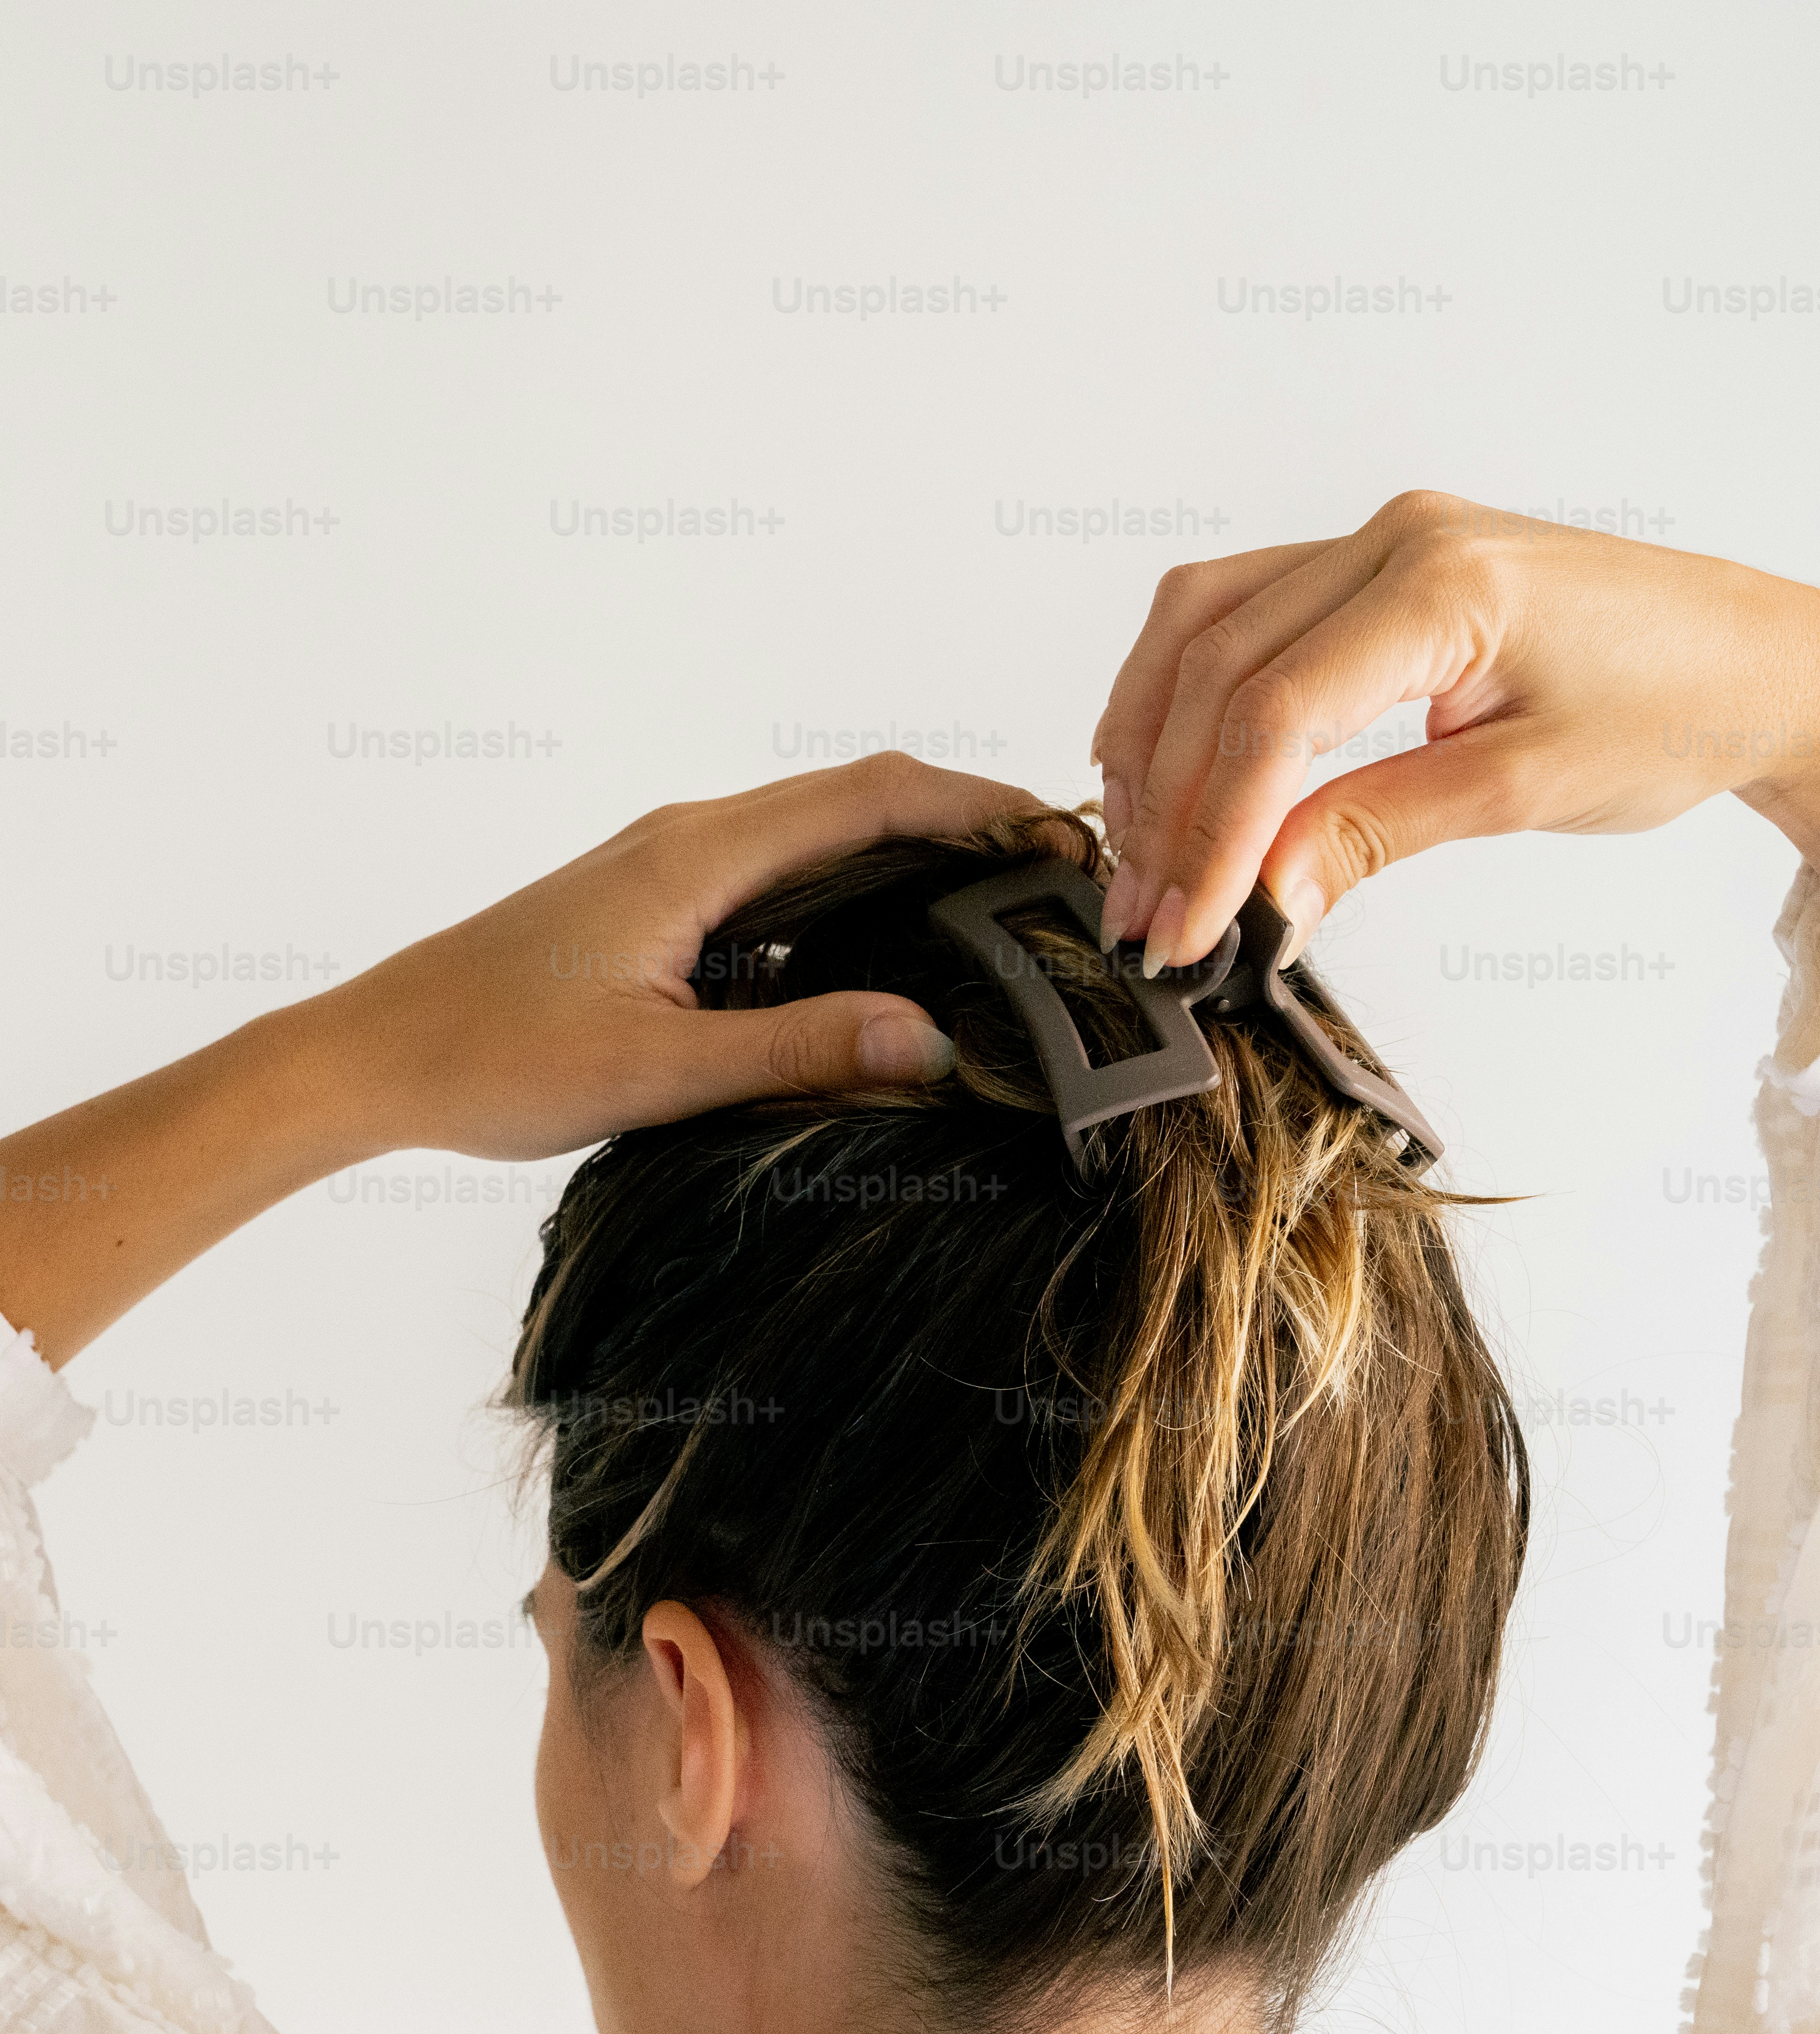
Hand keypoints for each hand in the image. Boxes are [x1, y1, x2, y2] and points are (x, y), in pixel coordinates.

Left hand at [331, 754, 1047, 1161]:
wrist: (377, 1056)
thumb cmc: (492, 1058)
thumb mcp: (655, 1071)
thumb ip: (796, 1051)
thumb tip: (927, 1041)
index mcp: (698, 856)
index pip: (872, 796)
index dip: (978, 805)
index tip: (1061, 838)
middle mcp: (691, 839)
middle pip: (859, 799)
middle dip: (967, 825)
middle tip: (1058, 881)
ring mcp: (673, 868)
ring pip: (821, 837)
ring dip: (913, 859)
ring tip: (1001, 913)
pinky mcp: (659, 906)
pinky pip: (782, 879)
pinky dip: (853, 895)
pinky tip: (890, 955)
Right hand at [1091, 491, 1819, 971]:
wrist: (1758, 661)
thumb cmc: (1675, 712)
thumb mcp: (1521, 792)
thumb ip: (1375, 832)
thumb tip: (1262, 898)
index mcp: (1444, 583)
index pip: (1274, 714)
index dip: (1211, 833)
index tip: (1181, 928)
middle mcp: (1397, 537)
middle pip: (1218, 667)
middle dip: (1165, 804)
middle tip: (1143, 916)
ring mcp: (1382, 539)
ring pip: (1205, 623)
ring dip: (1152, 739)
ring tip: (1138, 851)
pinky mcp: (1380, 566)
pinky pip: (1244, 610)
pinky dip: (1189, 691)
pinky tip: (1165, 764)